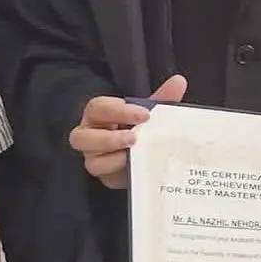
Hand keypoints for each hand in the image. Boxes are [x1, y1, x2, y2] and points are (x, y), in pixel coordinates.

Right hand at [68, 74, 185, 189]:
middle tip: (134, 137)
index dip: (119, 111)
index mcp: (97, 115)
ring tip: (135, 155)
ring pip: (92, 163)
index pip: (98, 108)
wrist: (140, 151)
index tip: (145, 115)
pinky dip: (123, 174)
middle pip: (81, 138)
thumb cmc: (137, 126)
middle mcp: (88, 137)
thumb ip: (161, 98)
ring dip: (114, 160)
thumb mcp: (147, 111)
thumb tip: (179, 81)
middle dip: (109, 139)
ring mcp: (94, 159)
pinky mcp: (106, 178)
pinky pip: (108, 179)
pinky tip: (139, 169)